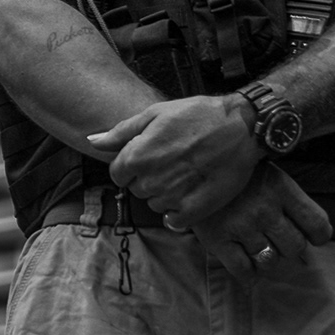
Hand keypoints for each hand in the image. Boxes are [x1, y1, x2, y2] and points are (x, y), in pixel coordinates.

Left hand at [88, 94, 262, 225]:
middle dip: (147, 177)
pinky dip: (179, 211)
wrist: (242, 127)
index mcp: (137, 157)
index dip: (131, 165)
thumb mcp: (155, 114)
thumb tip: (92, 141)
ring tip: (186, 172)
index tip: (149, 156)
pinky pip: (174, 220)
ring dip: (165, 193)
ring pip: (155, 204)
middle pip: (136, 189)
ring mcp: (173, 197)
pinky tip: (190, 193)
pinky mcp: (196, 210)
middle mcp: (151, 180)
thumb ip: (120, 132)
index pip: (117, 174)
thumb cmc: (198, 115)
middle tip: (172, 160)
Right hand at [187, 163, 332, 276]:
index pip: (318, 224)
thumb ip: (288, 200)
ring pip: (270, 261)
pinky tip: (244, 265)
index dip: (318, 236)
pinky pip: (243, 270)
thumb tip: (310, 237)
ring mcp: (241, 226)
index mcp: (281, 188)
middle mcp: (265, 209)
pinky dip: (248, 274)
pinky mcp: (218, 240)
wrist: (186, 166)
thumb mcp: (266, 173)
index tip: (310, 236)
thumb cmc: (232, 171)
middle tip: (276, 238)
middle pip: (295, 247)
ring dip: (267, 258)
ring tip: (256, 247)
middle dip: (289, 247)